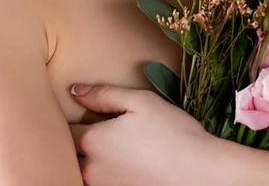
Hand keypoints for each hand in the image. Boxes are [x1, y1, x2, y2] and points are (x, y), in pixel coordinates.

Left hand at [69, 84, 211, 185]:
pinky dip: (106, 174)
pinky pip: (101, 184)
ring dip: (90, 161)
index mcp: (94, 141)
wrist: (201, 174)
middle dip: (78, 142)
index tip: (83, 114)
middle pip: (71, 154)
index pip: (66, 130)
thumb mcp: (140, 101)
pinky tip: (125, 164)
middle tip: (99, 132)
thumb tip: (75, 91)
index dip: (73, 119)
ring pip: (83, 173)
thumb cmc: (173, 133)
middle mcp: (91, 171)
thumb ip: (104, 95)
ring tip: (115, 148)